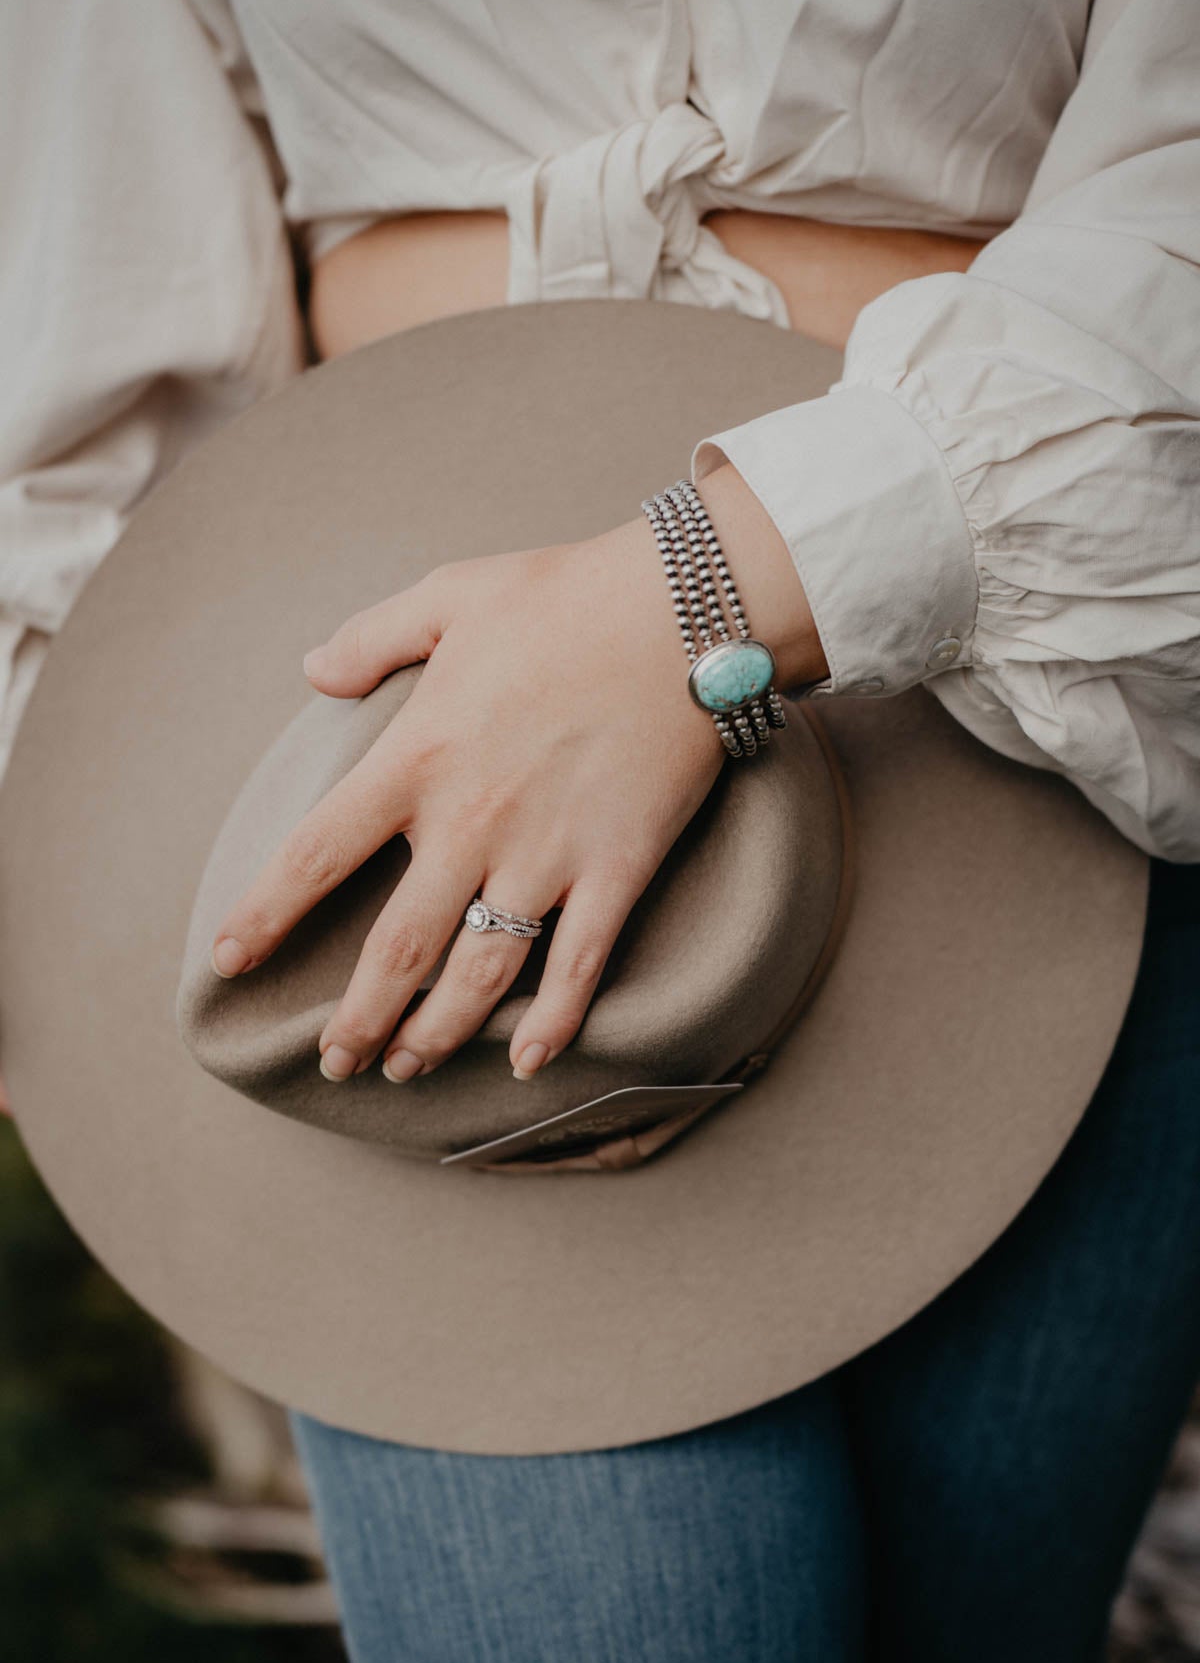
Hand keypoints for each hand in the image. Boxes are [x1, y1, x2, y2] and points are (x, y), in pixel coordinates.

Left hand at [208, 464, 826, 1084]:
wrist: (683, 607)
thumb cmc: (563, 595)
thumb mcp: (447, 596)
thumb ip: (370, 638)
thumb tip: (312, 670)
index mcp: (418, 758)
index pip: (316, 854)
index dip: (265, 915)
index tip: (230, 960)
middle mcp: (472, 822)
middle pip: (396, 948)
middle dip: (358, 1018)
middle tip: (335, 1061)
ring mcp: (548, 854)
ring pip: (479, 976)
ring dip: (436, 1035)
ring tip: (408, 1067)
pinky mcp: (617, 868)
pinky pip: (580, 967)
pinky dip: (554, 1024)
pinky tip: (527, 1064)